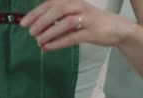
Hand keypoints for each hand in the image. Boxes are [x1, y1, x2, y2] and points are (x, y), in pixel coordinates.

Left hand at [19, 0, 134, 51]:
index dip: (36, 12)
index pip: (51, 3)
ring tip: (39, 40)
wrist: (119, 29)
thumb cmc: (92, 23)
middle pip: (58, 9)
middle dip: (41, 20)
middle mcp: (80, 7)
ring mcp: (88, 19)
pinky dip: (60, 42)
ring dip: (50, 31)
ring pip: (66, 22)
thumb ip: (58, 27)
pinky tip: (49, 47)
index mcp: (73, 2)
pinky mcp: (93, 32)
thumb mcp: (74, 19)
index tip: (23, 22)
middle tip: (30, 32)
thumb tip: (39, 39)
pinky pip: (74, 37)